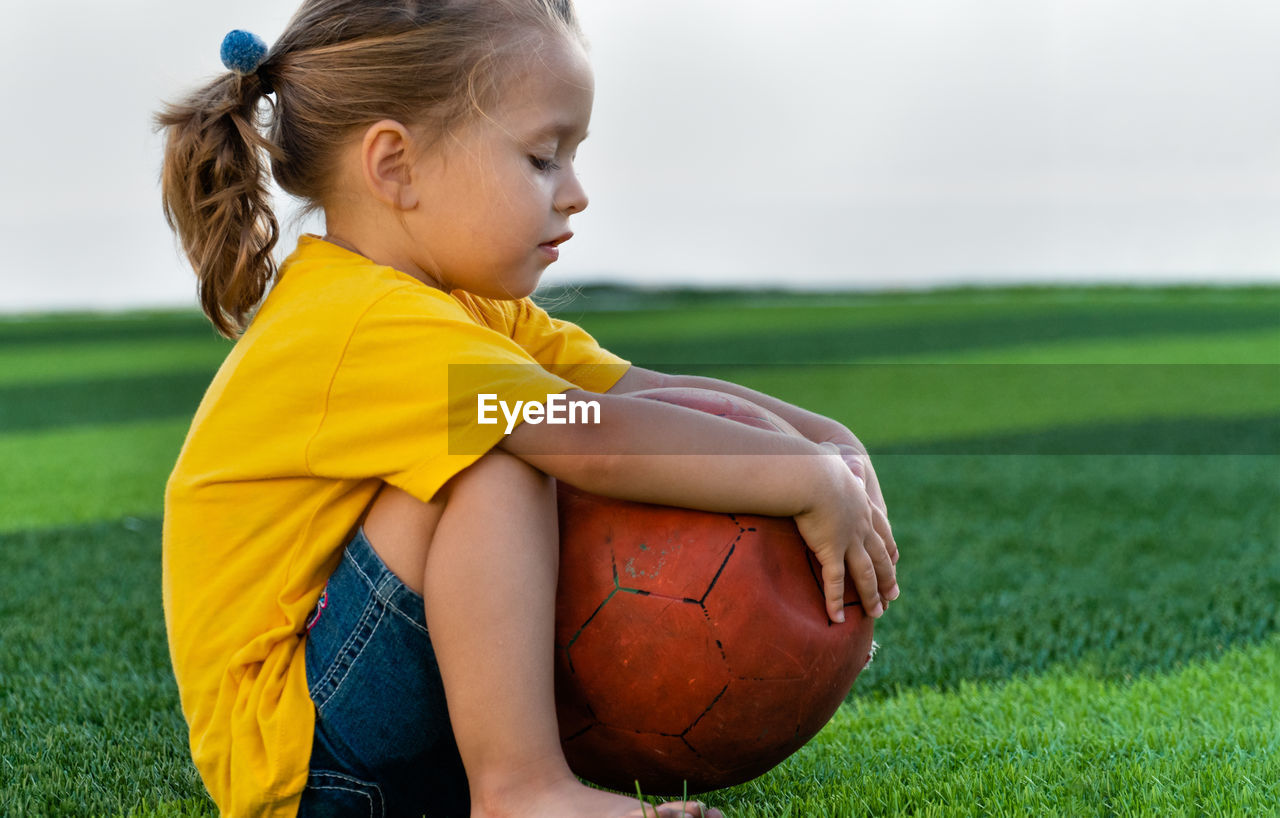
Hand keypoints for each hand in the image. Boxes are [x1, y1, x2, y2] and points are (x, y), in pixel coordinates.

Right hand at [794, 445, 897, 622]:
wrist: (810, 472)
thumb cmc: (815, 462)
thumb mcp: (831, 460)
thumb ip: (835, 461)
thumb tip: (833, 454)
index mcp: (863, 506)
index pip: (883, 533)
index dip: (889, 551)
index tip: (895, 563)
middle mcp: (861, 526)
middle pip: (880, 558)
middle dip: (887, 580)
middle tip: (893, 597)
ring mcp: (849, 539)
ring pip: (865, 574)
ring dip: (871, 596)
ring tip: (877, 613)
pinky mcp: (831, 549)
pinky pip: (835, 582)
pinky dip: (836, 602)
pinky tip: (838, 619)